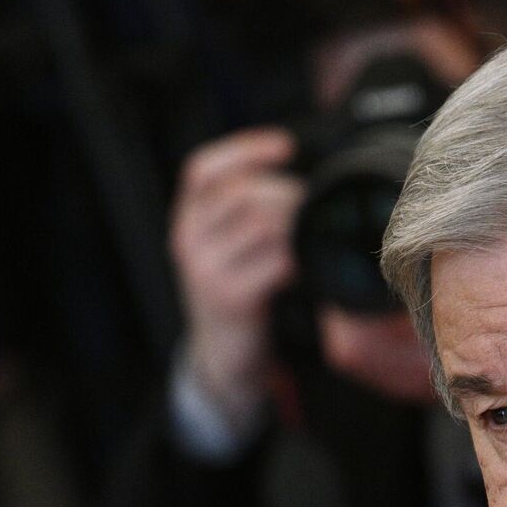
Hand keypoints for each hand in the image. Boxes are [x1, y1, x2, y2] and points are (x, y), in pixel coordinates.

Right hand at [168, 127, 305, 425]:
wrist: (224, 360)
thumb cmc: (239, 296)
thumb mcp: (230, 250)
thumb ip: (248, 216)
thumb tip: (304, 180)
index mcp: (188, 221)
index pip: (202, 169)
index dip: (244, 149)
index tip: (286, 146)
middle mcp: (187, 240)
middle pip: (241, 191)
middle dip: (288, 192)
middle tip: (318, 205)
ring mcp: (205, 270)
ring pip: (260, 222)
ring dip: (298, 221)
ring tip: (316, 232)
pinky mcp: (229, 298)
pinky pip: (275, 262)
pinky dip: (300, 257)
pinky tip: (311, 263)